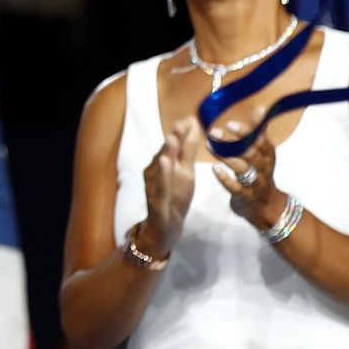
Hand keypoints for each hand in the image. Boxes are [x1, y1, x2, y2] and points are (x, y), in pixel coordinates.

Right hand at [138, 115, 198, 254]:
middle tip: (182, 123)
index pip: (174, 146)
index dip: (181, 133)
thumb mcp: (184, 174)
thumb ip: (187, 152)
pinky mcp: (157, 204)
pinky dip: (162, 176)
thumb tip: (193, 126)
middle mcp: (156, 175)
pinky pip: (160, 189)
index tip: (191, 118)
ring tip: (172, 139)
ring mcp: (155, 189)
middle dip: (173, 139)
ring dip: (165, 153)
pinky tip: (165, 164)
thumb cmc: (174, 199)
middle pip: (165, 154)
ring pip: (159, 170)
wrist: (163, 231)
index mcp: (165, 167)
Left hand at [209, 115, 283, 230]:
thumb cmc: (260, 173)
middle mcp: (264, 167)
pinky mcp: (246, 196)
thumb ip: (258, 132)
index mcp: (267, 155)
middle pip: (251, 153)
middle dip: (233, 141)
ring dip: (226, 156)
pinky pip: (236, 188)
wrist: (267, 206)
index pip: (260, 140)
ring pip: (243, 168)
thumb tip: (261, 108)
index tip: (230, 122)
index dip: (246, 131)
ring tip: (210, 146)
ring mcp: (256, 183)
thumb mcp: (262, 153)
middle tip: (214, 131)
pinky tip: (214, 169)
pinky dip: (225, 179)